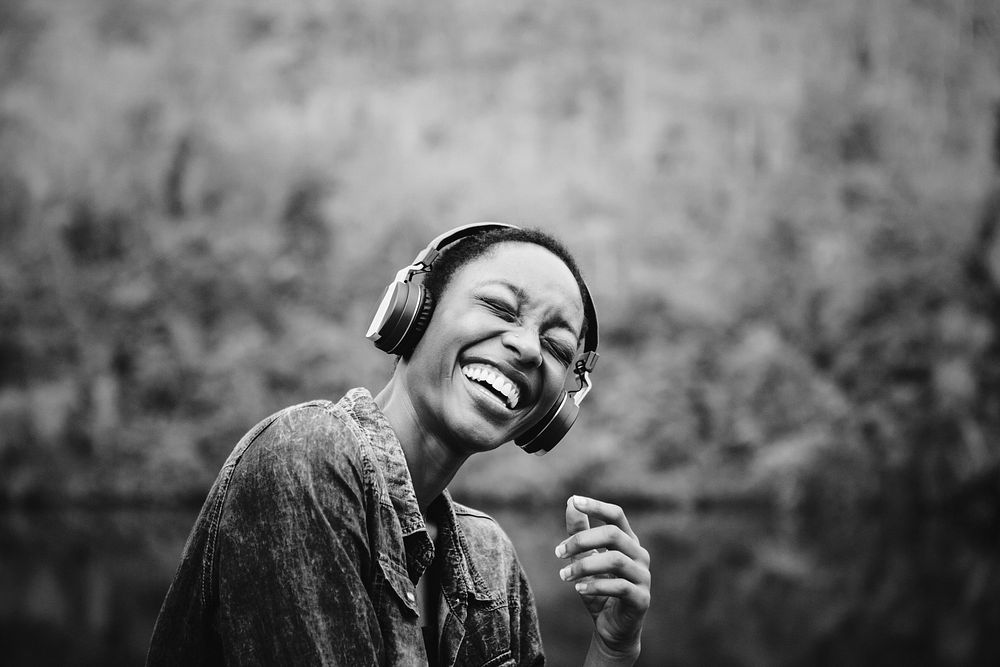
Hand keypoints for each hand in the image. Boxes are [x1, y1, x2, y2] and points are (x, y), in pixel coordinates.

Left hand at [555, 496, 650, 660]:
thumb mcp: (584, 559)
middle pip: (613, 534)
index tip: (575, 501)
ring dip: (584, 565)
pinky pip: (620, 586)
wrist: (611, 629)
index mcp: (628, 541)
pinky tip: (578, 589)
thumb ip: (579, 532)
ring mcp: (643, 577)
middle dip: (582, 540)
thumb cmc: (599, 589)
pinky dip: (595, 586)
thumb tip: (570, 502)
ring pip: (615, 560)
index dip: (597, 506)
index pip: (616, 515)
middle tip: (558, 552)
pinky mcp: (641, 598)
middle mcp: (639, 555)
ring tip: (564, 575)